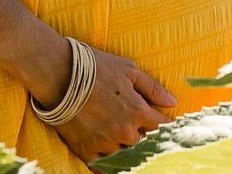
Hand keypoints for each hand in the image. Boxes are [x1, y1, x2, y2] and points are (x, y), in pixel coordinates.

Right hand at [55, 46, 176, 161]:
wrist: (58, 75)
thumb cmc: (95, 67)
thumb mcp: (128, 70)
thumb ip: (153, 88)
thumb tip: (173, 103)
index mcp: (137, 111)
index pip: (160, 126)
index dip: (162, 123)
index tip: (160, 121)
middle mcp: (124, 132)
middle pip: (143, 142)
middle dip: (142, 133)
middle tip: (134, 124)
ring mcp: (105, 144)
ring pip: (125, 153)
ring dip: (124, 145)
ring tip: (117, 131)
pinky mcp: (86, 151)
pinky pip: (104, 165)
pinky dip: (107, 159)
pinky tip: (107, 149)